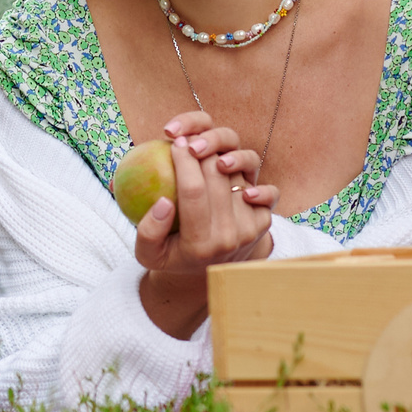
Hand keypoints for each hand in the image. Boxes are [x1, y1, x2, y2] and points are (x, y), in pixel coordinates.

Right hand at [132, 111, 275, 275]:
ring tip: (203, 151)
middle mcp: (229, 237)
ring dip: (221, 155)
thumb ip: (147, 231)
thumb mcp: (148, 253)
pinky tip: (228, 169)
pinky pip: (259, 184)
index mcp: (199, 245)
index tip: (174, 142)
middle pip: (218, 174)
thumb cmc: (173, 255)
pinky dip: (244, 172)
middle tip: (188, 139)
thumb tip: (164, 202)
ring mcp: (249, 229)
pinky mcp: (263, 221)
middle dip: (201, 147)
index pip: (193, 191)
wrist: (211, 272)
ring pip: (239, 174)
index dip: (184, 159)